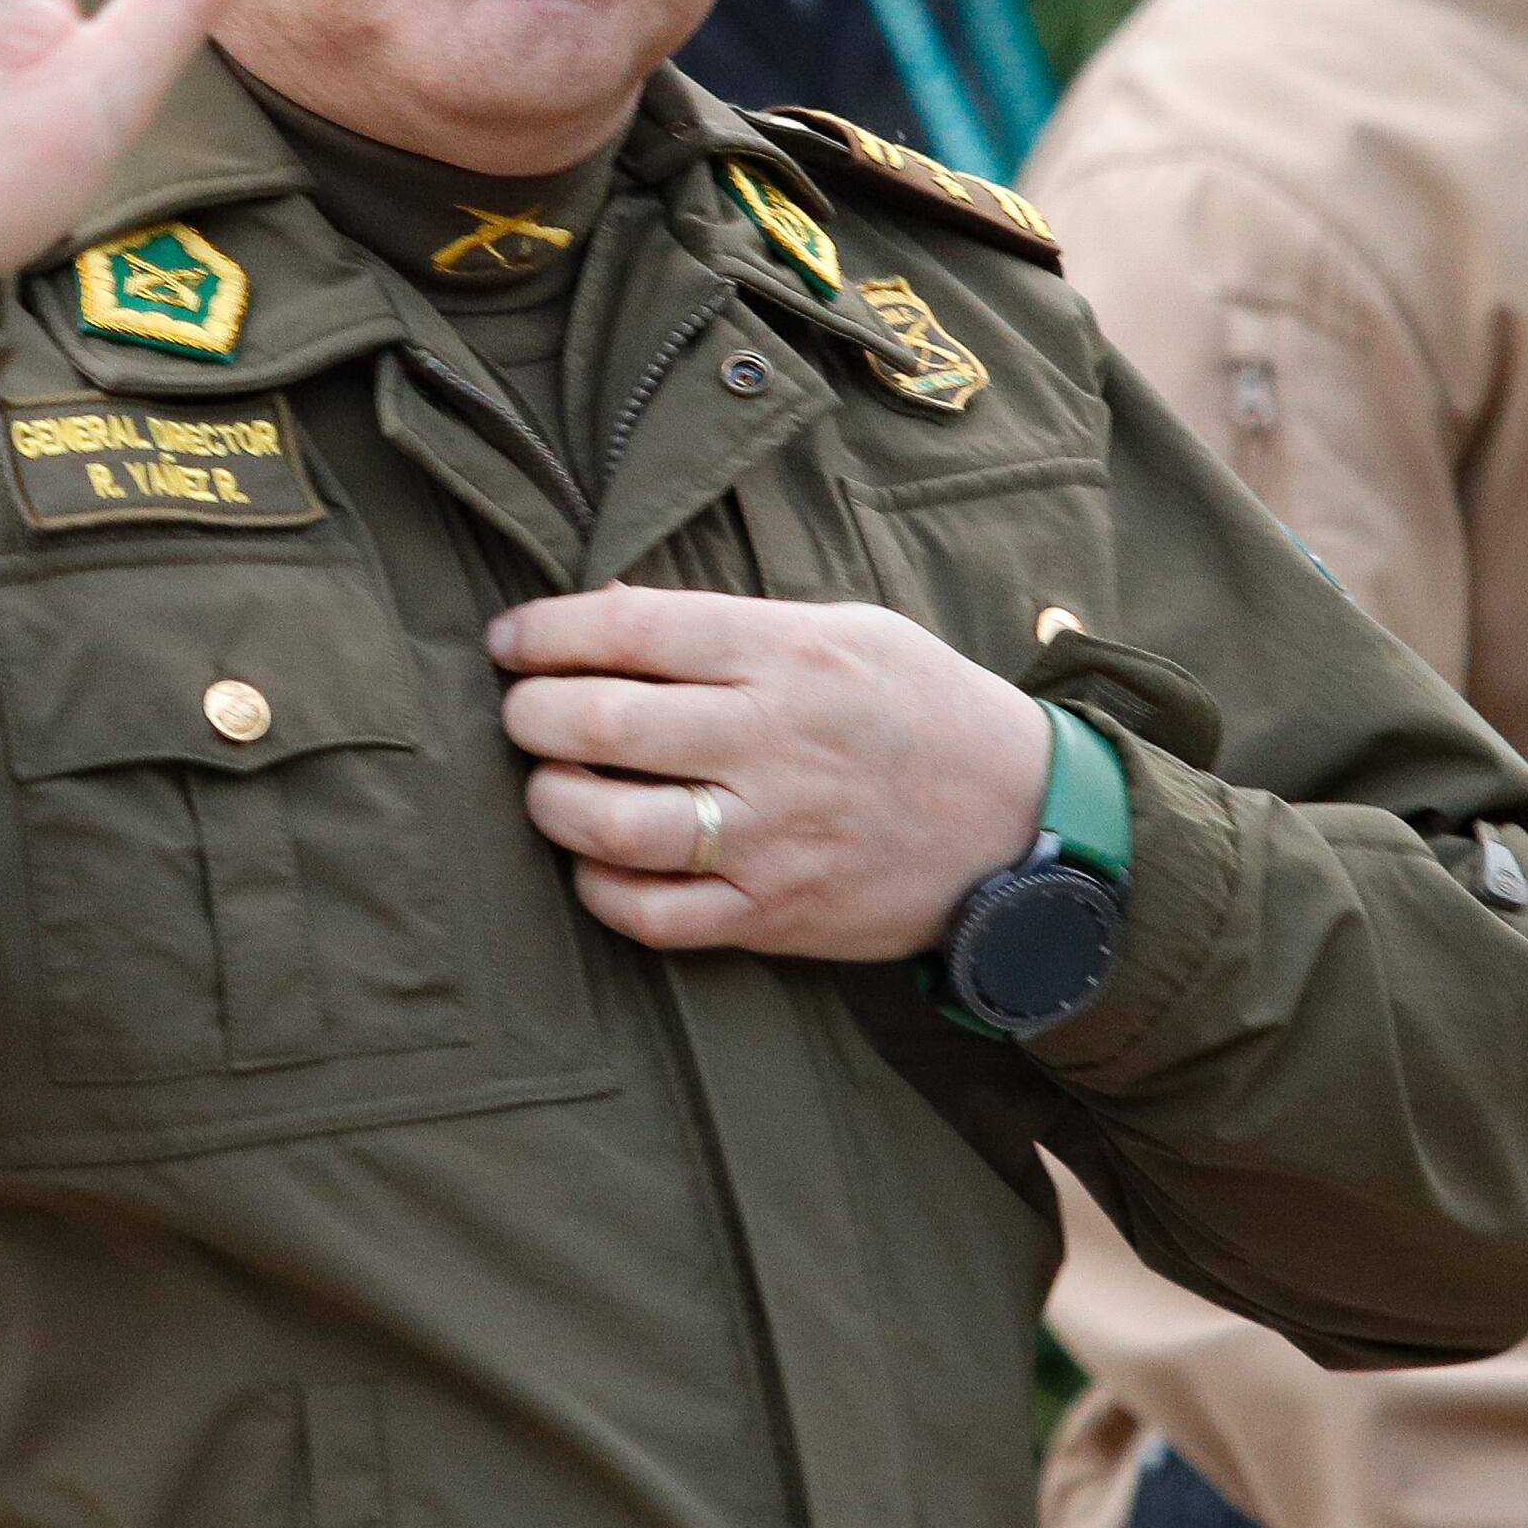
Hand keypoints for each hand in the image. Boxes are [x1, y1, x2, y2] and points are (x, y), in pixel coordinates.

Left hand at [486, 586, 1053, 956]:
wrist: (1019, 818)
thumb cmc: (920, 707)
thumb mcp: (844, 628)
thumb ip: (731, 624)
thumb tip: (611, 612)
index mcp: (785, 654)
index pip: (628, 629)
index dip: (545, 632)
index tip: (509, 641)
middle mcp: (769, 742)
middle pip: (600, 724)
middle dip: (529, 714)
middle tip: (521, 711)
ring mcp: (769, 835)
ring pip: (610, 825)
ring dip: (550, 801)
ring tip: (547, 783)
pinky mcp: (773, 912)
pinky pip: (653, 915)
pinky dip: (601, 890)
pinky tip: (597, 863)